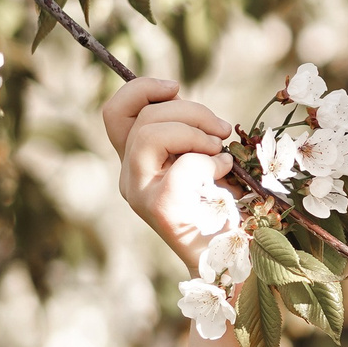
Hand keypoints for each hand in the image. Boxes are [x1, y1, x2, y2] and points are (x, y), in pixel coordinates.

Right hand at [103, 77, 238, 267]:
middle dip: (190, 110)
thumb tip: (178, 95)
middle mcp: (130, 178)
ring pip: (151, 134)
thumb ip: (182, 131)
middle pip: (143, 117)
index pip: (115, 112)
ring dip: (197, 133)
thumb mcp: (198, 157)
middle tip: (222, 130)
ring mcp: (140, 194)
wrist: (232, 259)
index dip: (142, 89)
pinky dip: (211, 162)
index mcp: (135, 161)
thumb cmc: (222, 206)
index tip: (176, 87)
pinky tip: (224, 174)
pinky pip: (183, 166)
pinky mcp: (160, 209)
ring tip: (220, 151)